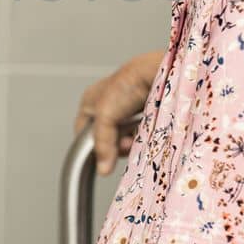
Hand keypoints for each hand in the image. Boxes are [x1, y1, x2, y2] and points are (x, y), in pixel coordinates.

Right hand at [75, 50, 164, 173]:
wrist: (160, 74)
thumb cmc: (128, 84)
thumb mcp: (105, 115)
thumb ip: (101, 144)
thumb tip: (103, 169)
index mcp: (90, 101)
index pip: (84, 134)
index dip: (92, 147)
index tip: (102, 157)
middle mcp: (106, 107)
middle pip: (106, 140)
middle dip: (116, 145)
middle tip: (126, 141)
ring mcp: (126, 112)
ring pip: (124, 140)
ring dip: (131, 141)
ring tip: (138, 133)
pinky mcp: (143, 116)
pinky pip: (139, 136)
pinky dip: (142, 137)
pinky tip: (147, 131)